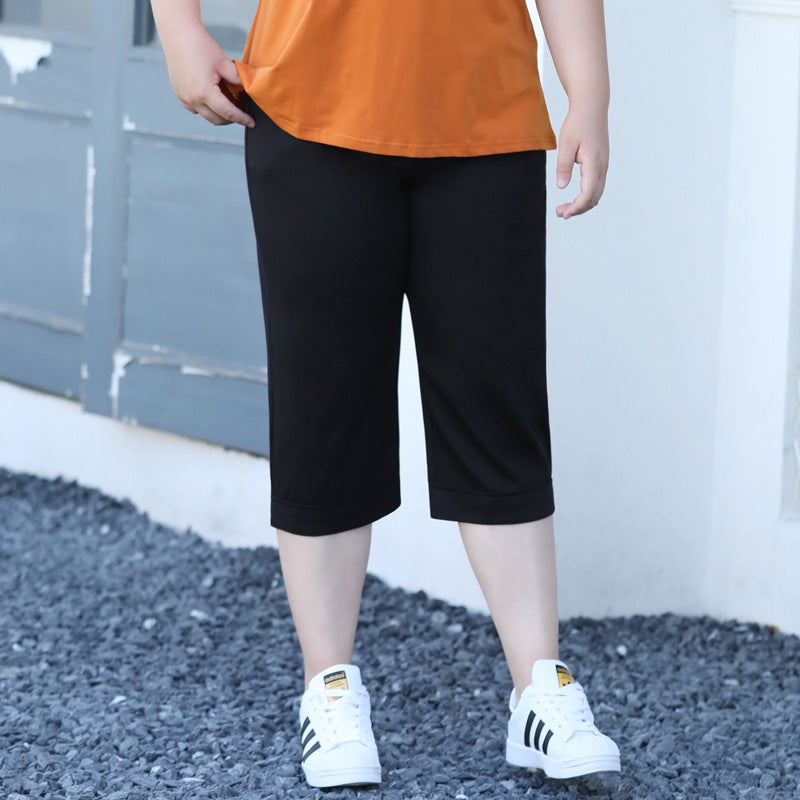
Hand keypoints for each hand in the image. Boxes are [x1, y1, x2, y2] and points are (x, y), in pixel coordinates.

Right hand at [164, 26, 253, 127]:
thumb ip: (239, 79)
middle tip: (241, 112)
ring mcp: (184, 98)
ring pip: (206, 116)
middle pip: (217, 120)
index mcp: (205, 93)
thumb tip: (251, 89)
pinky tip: (212, 98)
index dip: (241, 118)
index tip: (251, 122)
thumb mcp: (224, 63)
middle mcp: (192, 99)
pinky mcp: (179, 94)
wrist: (179, 34)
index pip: (228, 113)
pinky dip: (206, 108)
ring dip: (218, 114)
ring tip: (228, 104)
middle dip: (231, 119)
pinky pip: (195, 109)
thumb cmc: (200, 46)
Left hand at [555, 102, 608, 218]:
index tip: (563, 213)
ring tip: (565, 208)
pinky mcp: (601, 163)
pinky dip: (587, 196)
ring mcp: (604, 165)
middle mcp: (602, 166)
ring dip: (582, 204)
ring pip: (596, 194)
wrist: (592, 106)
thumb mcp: (566, 143)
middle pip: (594, 198)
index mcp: (594, 163)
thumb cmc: (578, 122)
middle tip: (560, 213)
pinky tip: (575, 198)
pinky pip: (597, 186)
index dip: (576, 208)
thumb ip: (563, 166)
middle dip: (578, 210)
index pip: (588, 194)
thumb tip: (561, 186)